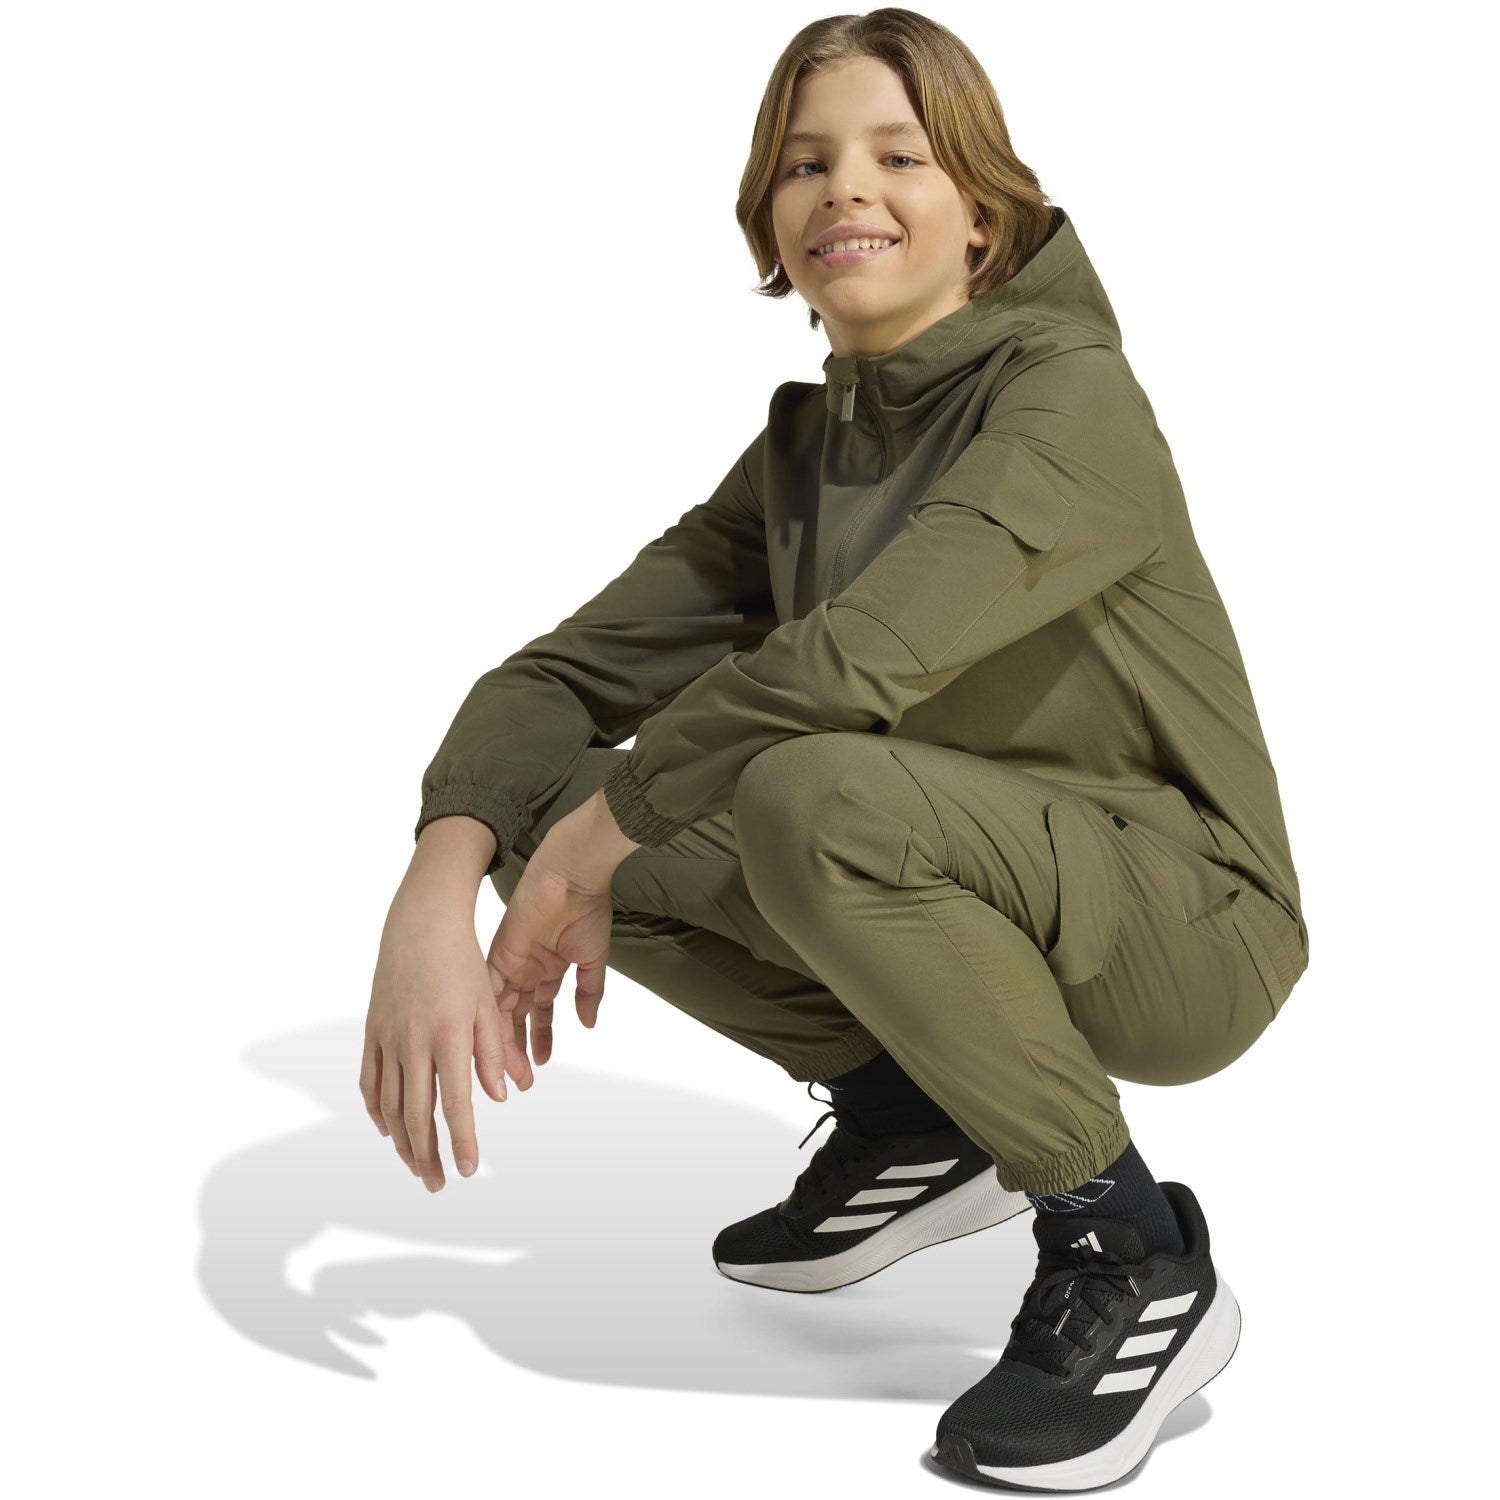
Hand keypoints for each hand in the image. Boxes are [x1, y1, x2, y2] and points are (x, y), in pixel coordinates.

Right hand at [360, 906, 506, 1191]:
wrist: (421, 925)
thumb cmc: (462, 962)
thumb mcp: (488, 1004)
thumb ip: (492, 1053)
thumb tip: (498, 1098)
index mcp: (447, 1037)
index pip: (454, 1104)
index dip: (461, 1141)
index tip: (469, 1170)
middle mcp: (412, 1042)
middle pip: (416, 1115)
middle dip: (427, 1156)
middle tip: (439, 1185)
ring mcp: (387, 1038)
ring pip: (389, 1105)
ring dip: (402, 1142)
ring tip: (416, 1167)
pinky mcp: (371, 1031)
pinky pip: (370, 1081)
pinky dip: (376, 1110)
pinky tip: (387, 1130)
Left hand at [485, 857, 614, 1090]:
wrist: (572, 879)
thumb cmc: (587, 910)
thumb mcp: (592, 961)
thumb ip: (589, 993)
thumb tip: (588, 1023)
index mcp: (548, 967)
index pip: (540, 1011)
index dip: (540, 1037)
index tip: (541, 1064)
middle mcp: (525, 969)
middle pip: (515, 1018)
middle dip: (518, 1051)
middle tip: (521, 1083)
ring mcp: (509, 964)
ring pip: (499, 1014)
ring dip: (503, 1046)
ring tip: (509, 1076)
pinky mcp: (497, 958)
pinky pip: (488, 997)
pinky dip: (490, 1023)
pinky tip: (494, 1049)